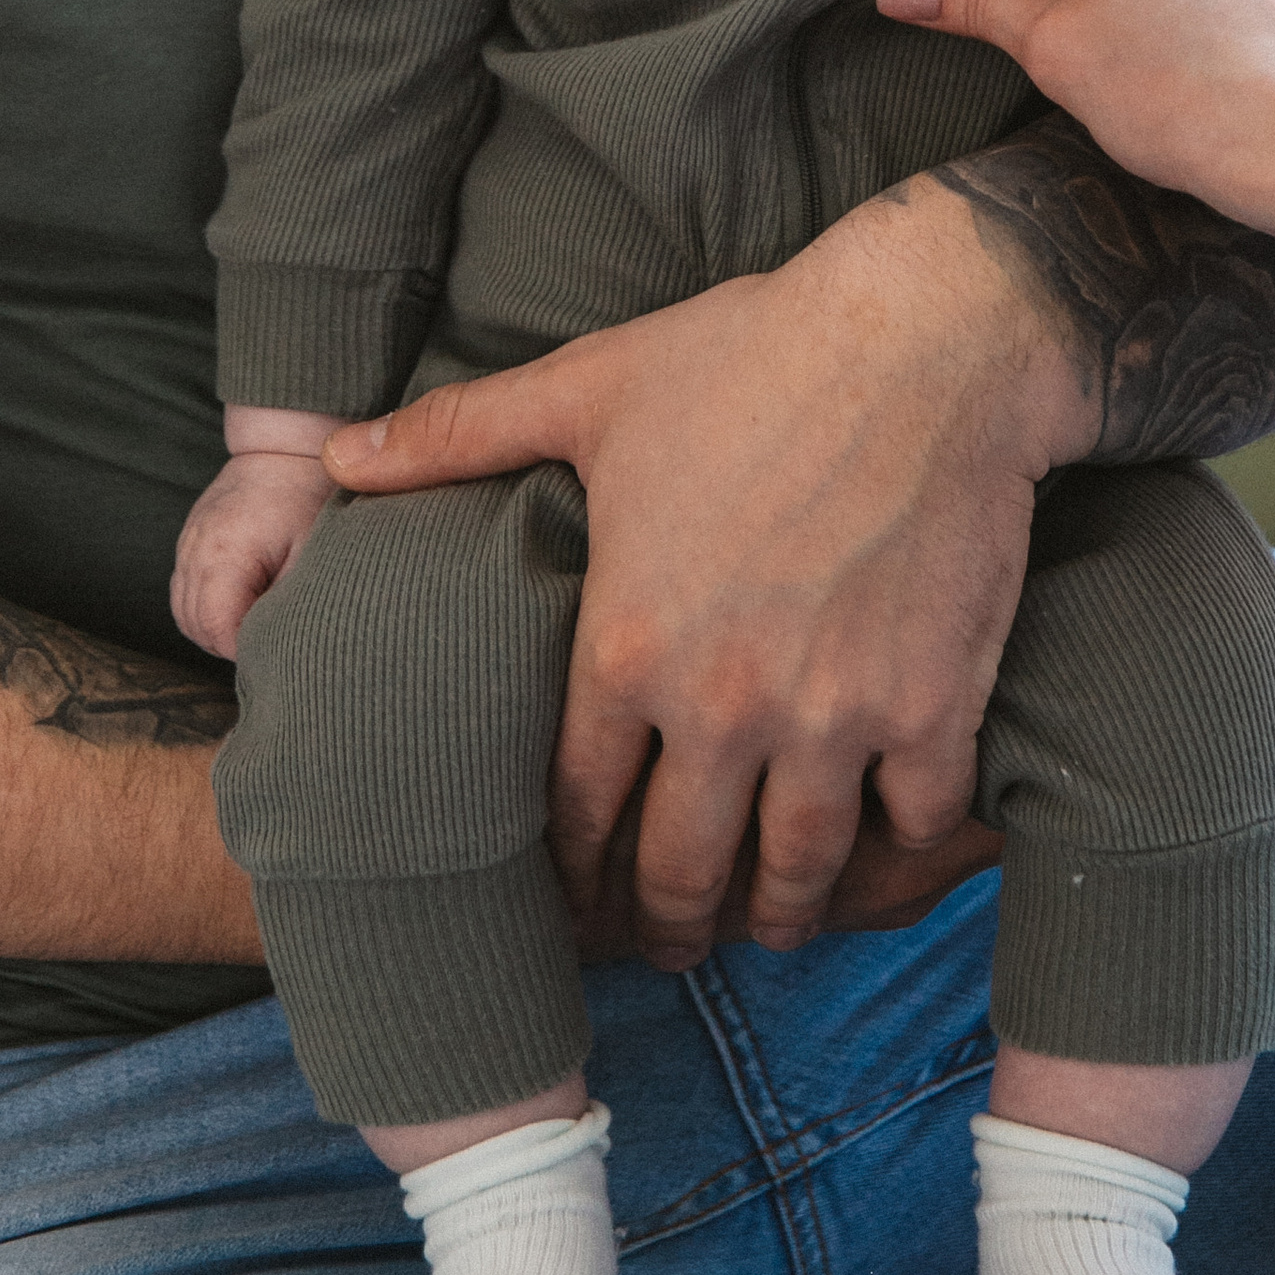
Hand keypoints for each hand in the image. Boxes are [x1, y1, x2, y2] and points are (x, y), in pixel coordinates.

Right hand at [171, 447, 333, 660]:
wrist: (287, 444)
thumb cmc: (307, 494)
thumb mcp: (311, 551)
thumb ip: (289, 601)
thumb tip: (278, 643)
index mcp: (224, 553)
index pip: (216, 627)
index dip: (244, 646)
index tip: (273, 641)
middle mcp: (195, 549)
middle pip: (194, 625)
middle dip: (228, 642)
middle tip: (266, 637)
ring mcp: (188, 542)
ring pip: (184, 612)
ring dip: (214, 627)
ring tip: (252, 622)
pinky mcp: (190, 538)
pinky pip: (184, 589)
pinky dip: (204, 606)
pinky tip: (237, 603)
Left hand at [322, 202, 1075, 972]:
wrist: (930, 332)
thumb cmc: (754, 352)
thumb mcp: (593, 386)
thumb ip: (461, 436)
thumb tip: (342, 456)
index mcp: (627, 643)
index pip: (573, 807)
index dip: (566, 867)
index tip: (572, 896)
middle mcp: (722, 704)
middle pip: (679, 872)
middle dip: (665, 924)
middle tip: (666, 941)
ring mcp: (833, 716)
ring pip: (794, 874)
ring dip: (777, 914)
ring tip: (770, 920)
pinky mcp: (932, 706)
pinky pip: (913, 826)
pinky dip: (899, 847)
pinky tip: (882, 841)